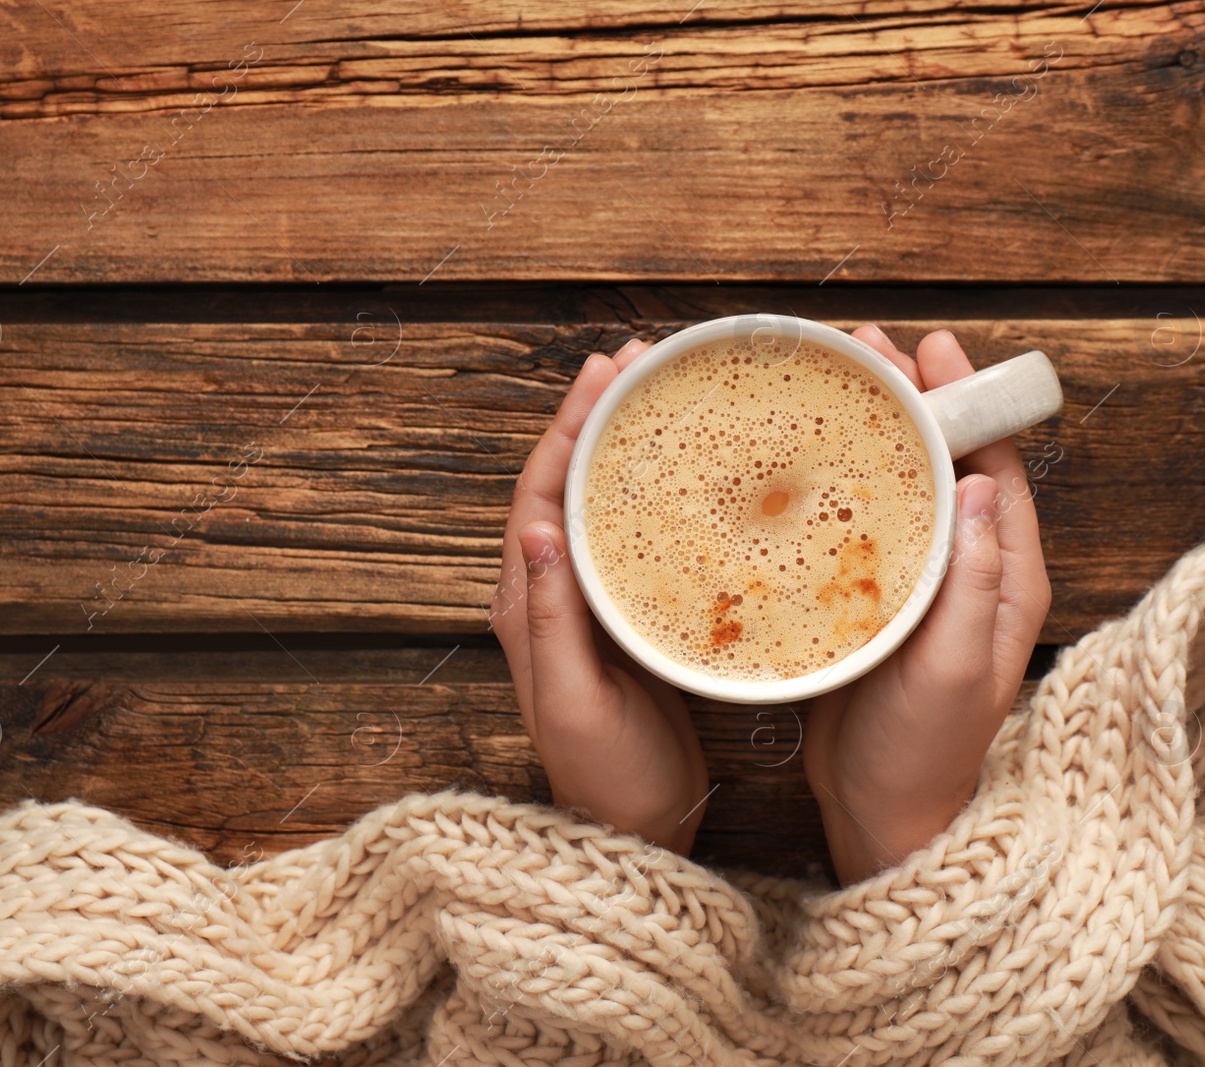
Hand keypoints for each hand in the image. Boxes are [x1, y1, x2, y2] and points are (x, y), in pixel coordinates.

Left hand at [489, 339, 710, 855]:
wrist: (633, 829)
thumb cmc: (606, 773)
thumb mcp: (578, 699)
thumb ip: (553, 619)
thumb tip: (538, 529)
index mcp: (526, 605)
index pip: (537, 494)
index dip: (565, 431)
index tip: (601, 378)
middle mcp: (546, 594)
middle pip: (561, 484)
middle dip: (589, 419)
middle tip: (632, 363)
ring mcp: (583, 605)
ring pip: (592, 503)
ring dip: (614, 447)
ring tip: (651, 396)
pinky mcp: (620, 618)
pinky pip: (623, 536)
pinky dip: (643, 492)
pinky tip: (678, 474)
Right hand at [804, 326, 1051, 885]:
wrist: (881, 815)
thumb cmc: (924, 752)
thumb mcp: (953, 668)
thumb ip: (972, 582)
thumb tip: (982, 482)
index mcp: (1004, 578)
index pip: (994, 466)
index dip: (966, 403)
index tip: (933, 350)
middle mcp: (965, 572)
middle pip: (943, 464)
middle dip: (911, 401)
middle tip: (866, 348)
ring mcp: (914, 586)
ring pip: (897, 488)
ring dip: (869, 434)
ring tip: (831, 384)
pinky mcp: (868, 603)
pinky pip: (857, 527)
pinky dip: (833, 486)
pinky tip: (795, 464)